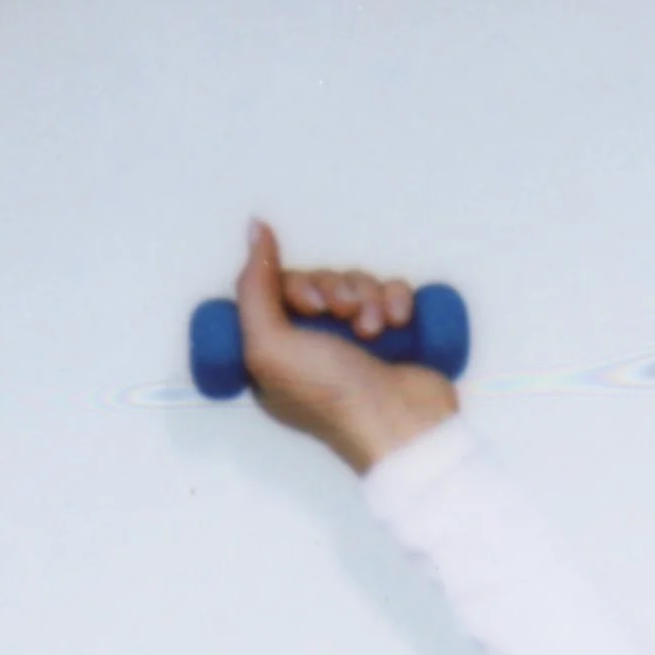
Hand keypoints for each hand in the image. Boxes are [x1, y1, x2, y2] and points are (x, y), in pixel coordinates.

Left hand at [233, 219, 459, 471]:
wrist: (401, 425)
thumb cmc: (331, 397)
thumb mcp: (269, 348)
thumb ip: (252, 288)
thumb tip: (255, 229)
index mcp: (278, 354)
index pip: (279, 288)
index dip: (296, 284)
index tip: (309, 306)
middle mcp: (314, 346)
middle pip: (320, 281)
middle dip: (336, 290)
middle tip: (344, 315)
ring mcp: (357, 341)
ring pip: (357, 283)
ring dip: (367, 296)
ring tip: (375, 330)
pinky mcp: (395, 335)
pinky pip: (392, 291)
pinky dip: (396, 298)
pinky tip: (399, 323)